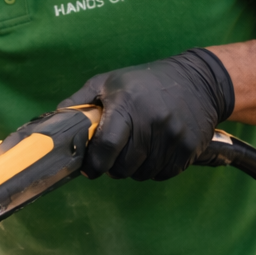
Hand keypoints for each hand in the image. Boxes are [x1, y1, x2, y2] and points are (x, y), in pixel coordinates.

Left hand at [59, 49, 234, 181]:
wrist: (200, 81)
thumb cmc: (146, 82)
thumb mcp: (109, 81)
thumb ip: (79, 101)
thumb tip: (55, 122)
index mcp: (128, 105)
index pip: (106, 147)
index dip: (94, 164)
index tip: (90, 167)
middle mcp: (152, 122)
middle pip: (123, 166)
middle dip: (113, 167)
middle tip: (113, 157)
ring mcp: (173, 137)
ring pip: (142, 174)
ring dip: (134, 169)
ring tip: (136, 150)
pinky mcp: (188, 149)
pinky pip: (163, 174)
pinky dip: (154, 169)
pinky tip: (154, 151)